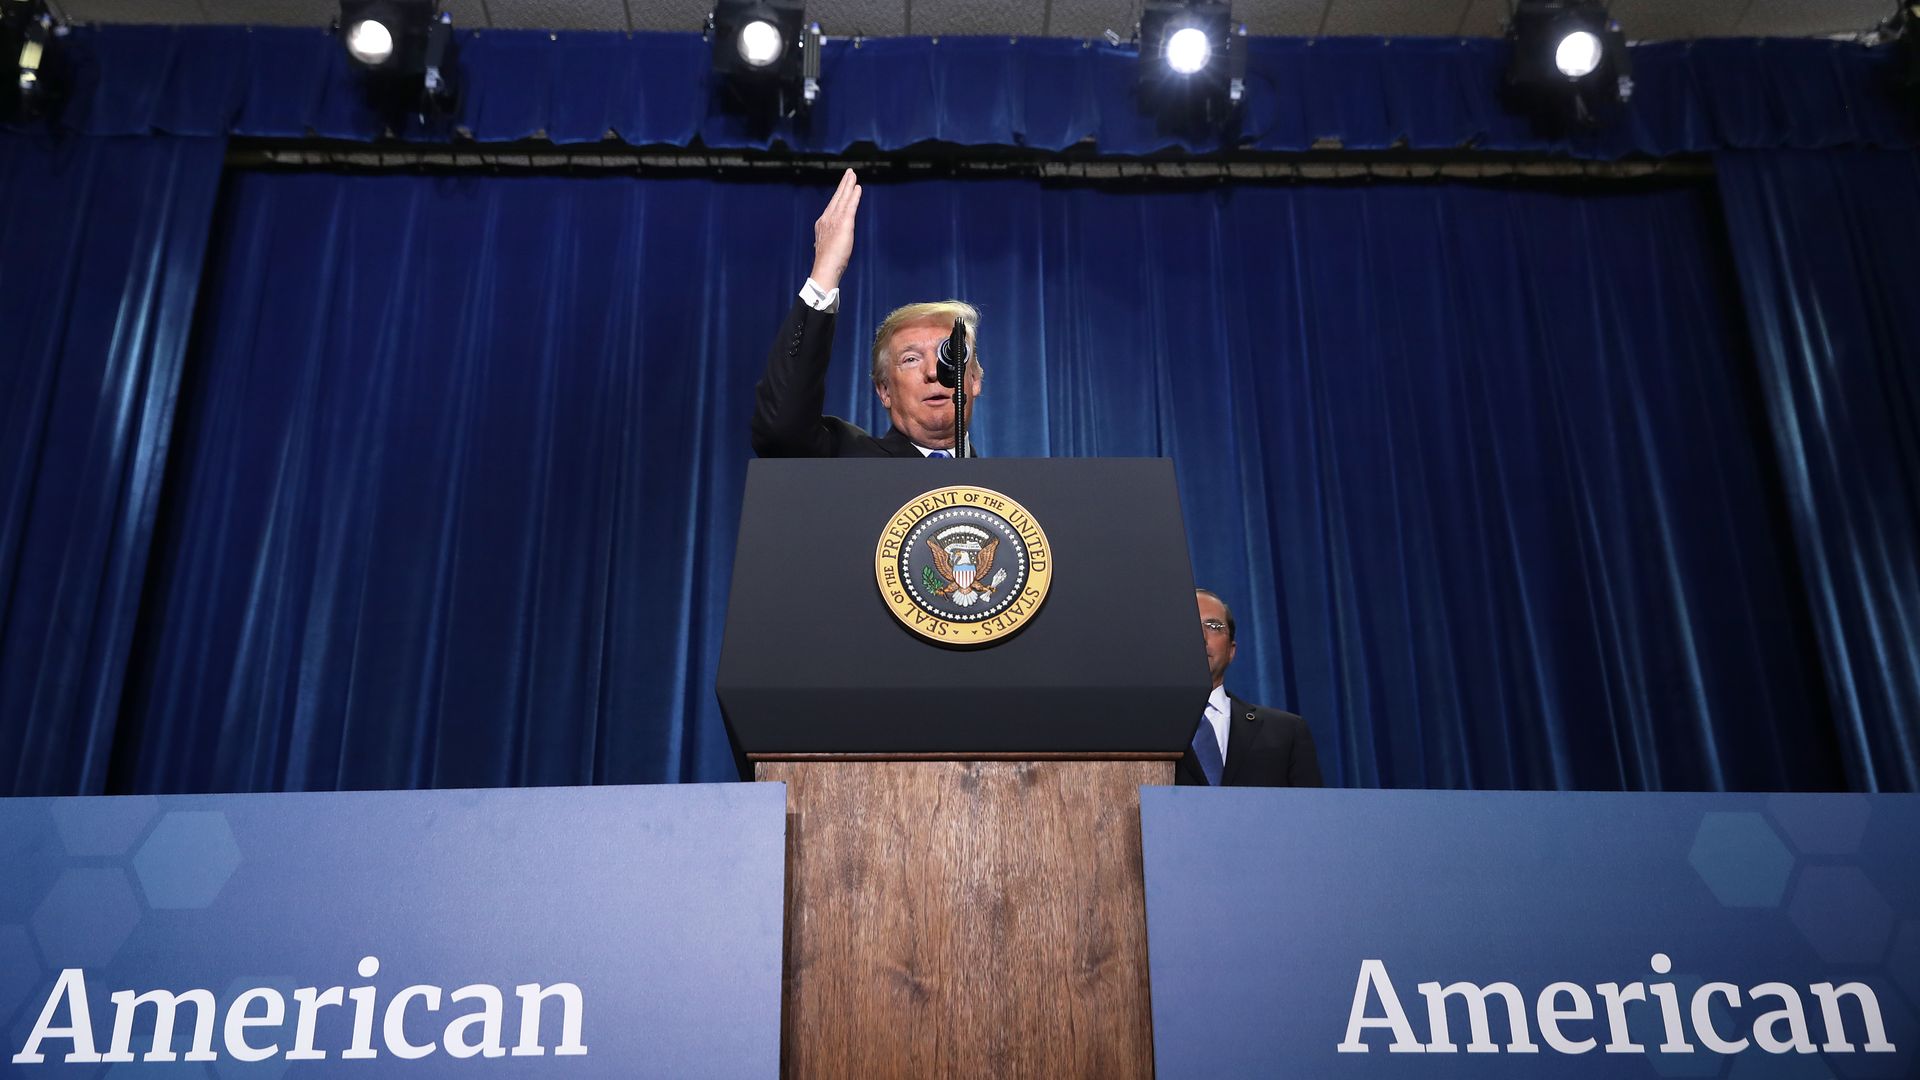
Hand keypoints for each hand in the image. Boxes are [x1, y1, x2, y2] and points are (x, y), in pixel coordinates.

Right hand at [809, 169, 860, 292]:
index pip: (833, 205)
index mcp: (823, 223)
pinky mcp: (844, 223)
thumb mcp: (827, 246)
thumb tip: (831, 241)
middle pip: (837, 197)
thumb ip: (830, 239)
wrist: (825, 267)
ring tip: (853, 175)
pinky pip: (850, 206)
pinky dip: (854, 196)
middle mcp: (827, 218)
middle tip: (849, 173)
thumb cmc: (827, 262)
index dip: (839, 194)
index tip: (844, 185)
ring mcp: (835, 220)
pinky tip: (858, 188)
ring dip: (848, 185)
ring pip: (843, 198)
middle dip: (844, 184)